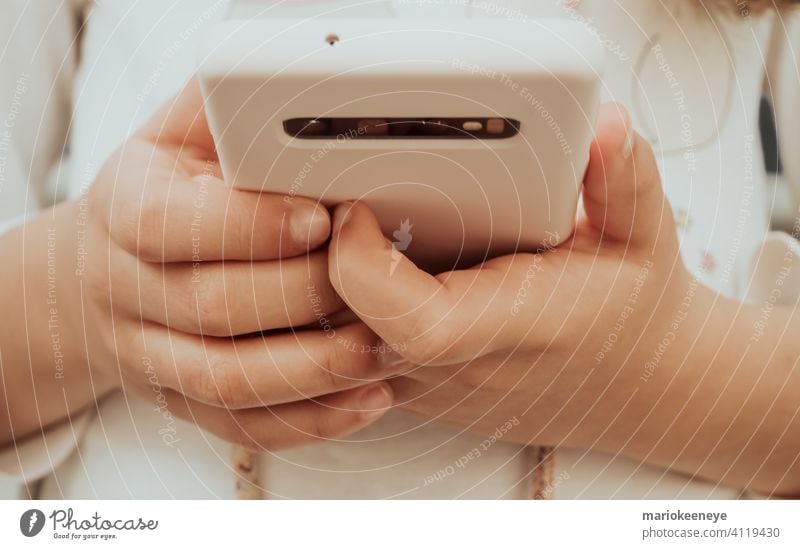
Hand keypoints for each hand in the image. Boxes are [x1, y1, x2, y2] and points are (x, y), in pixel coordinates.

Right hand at [73, 79, 395, 448]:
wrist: (104, 271)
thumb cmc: (165, 191)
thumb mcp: (183, 133)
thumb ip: (231, 111)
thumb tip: (307, 80)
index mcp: (125, 209)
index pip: (170, 225)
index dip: (250, 225)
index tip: (324, 217)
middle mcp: (127, 288)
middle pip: (213, 306)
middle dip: (306, 296)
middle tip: (380, 280)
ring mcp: (149, 354)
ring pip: (229, 380)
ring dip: (318, 369)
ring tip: (388, 348)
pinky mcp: (179, 400)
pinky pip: (241, 426)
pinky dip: (309, 420)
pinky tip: (367, 399)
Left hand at [327, 103, 698, 455]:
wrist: (627, 382)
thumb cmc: (626, 308)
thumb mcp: (641, 235)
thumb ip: (624, 178)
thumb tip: (604, 127)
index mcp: (516, 326)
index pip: (418, 325)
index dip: (366, 266)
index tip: (357, 205)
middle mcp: (462, 367)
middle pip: (351, 331)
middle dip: (316, 260)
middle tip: (320, 197)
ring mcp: (430, 384)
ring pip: (333, 346)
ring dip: (315, 282)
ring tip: (324, 221)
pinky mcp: (411, 384)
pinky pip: (343, 353)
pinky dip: (329, 304)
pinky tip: (341, 258)